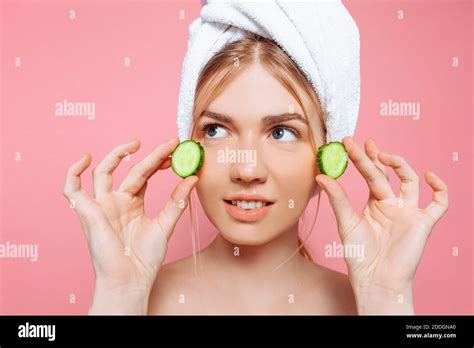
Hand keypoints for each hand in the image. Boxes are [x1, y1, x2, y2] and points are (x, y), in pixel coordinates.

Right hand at [63, 137, 197, 312]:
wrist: (131, 279)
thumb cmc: (145, 257)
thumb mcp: (165, 224)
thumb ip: (176, 201)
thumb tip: (193, 178)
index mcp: (133, 203)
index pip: (144, 174)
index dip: (158, 160)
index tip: (174, 149)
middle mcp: (116, 200)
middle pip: (130, 170)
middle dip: (149, 156)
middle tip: (168, 145)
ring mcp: (101, 205)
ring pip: (103, 172)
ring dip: (116, 155)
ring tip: (136, 144)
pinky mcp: (87, 212)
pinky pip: (72, 189)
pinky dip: (73, 173)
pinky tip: (85, 159)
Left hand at [316, 137, 448, 313]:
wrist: (375, 280)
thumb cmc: (359, 255)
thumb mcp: (346, 222)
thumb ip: (338, 199)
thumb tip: (321, 176)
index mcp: (375, 203)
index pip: (370, 174)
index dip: (362, 158)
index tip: (349, 143)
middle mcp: (392, 204)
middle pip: (386, 174)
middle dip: (376, 157)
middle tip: (364, 142)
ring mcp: (409, 212)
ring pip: (410, 182)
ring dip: (401, 166)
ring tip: (384, 155)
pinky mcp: (423, 223)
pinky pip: (439, 203)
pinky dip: (440, 189)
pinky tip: (428, 176)